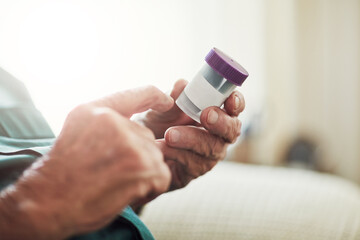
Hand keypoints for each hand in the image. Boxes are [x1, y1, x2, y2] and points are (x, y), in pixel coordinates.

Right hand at [0, 86, 172, 239]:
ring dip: (143, 173)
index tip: (166, 101)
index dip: (154, 96)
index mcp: (95, 111)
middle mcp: (113, 122)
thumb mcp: (77, 132)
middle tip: (114, 172)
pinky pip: (162, 174)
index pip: (135, 95)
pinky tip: (132, 192)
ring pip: (155, 156)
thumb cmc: (62, 173)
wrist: (47, 202)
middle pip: (146, 136)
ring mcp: (128, 143)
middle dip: (137, 156)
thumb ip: (106, 123)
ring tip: (118, 183)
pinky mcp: (140, 166)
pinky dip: (153, 187)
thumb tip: (134, 126)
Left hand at [140, 80, 244, 190]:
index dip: (236, 102)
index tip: (230, 100)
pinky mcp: (194, 172)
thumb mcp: (162, 108)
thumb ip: (173, 97)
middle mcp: (217, 135)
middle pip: (232, 130)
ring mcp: (208, 155)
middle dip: (221, 122)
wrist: (138, 147)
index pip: (234, 107)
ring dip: (191, 138)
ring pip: (211, 148)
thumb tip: (182, 84)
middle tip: (206, 115)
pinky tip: (161, 148)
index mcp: (215, 113)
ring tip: (169, 134)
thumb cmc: (157, 122)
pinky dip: (176, 154)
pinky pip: (193, 164)